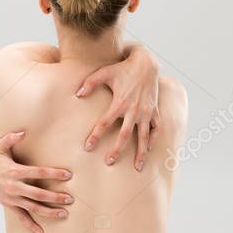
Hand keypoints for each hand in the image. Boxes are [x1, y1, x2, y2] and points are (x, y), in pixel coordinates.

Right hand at [0, 131, 72, 232]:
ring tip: (64, 214)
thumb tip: (23, 132)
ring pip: (33, 207)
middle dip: (55, 197)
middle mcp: (15, 186)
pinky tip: (41, 232)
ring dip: (49, 211)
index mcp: (16, 171)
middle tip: (70, 199)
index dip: (53, 173)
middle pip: (38, 193)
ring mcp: (13, 198)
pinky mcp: (10, 205)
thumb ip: (11, 138)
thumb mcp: (0, 147)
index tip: (68, 175)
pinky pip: (21, 218)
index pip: (38, 173)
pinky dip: (31, 225)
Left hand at [76, 44, 159, 170]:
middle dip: (117, 150)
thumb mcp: (104, 72)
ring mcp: (146, 112)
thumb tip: (77, 94)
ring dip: (141, 153)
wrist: (146, 64)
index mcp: (119, 103)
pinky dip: (153, 140)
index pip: (104, 123)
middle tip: (109, 162)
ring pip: (144, 137)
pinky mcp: (154, 111)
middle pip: (124, 136)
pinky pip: (156, 129)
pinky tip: (149, 150)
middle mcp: (133, 111)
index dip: (95, 136)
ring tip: (138, 167)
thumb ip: (90, 83)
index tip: (88, 147)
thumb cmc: (123, 68)